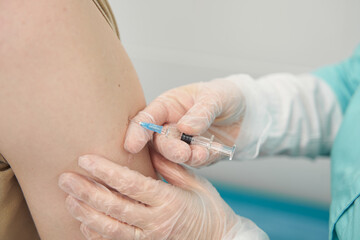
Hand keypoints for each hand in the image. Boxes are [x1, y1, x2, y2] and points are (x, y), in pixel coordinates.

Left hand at [58, 152, 268, 239]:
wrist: (220, 239)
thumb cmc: (209, 210)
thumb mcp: (196, 184)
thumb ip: (171, 167)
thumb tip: (150, 149)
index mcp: (169, 200)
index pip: (131, 184)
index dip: (106, 171)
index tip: (86, 159)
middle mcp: (156, 222)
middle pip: (114, 206)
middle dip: (86, 191)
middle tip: (65, 178)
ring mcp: (150, 238)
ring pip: (110, 228)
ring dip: (86, 213)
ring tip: (69, 198)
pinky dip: (97, 234)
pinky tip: (83, 223)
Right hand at [125, 75, 254, 166]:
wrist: (248, 113)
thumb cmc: (227, 96)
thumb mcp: (216, 96)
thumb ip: (201, 111)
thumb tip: (185, 127)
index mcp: (168, 105)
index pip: (146, 118)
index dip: (137, 131)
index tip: (132, 145)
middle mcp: (170, 125)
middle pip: (158, 141)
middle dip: (169, 149)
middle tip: (183, 153)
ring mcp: (182, 142)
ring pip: (173, 156)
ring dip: (185, 157)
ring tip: (202, 153)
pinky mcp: (195, 156)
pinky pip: (192, 163)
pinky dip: (200, 160)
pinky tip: (211, 152)